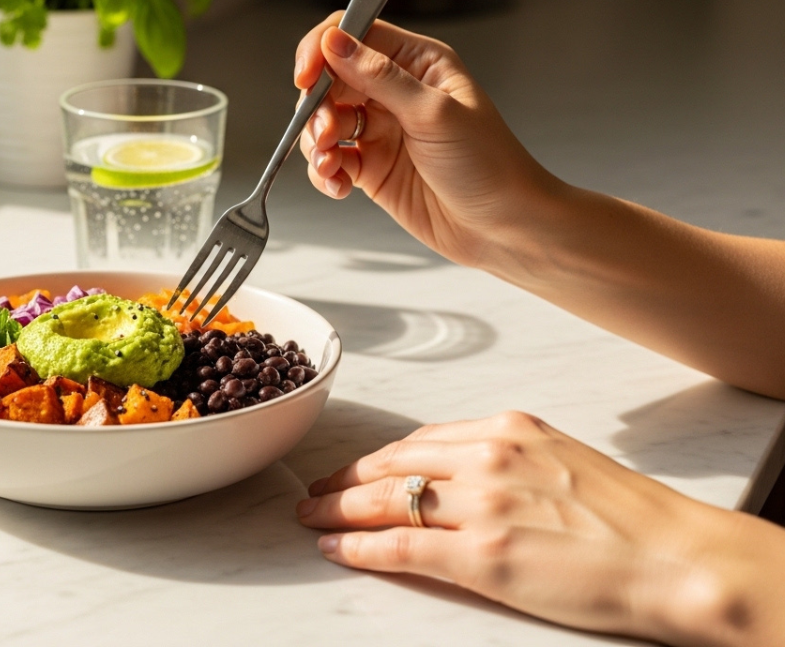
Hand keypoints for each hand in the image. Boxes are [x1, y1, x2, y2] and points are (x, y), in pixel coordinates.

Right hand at [294, 16, 562, 268]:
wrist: (504, 227)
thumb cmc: (488, 165)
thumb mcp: (433, 113)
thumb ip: (379, 77)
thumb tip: (334, 42)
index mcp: (417, 63)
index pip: (354, 35)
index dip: (322, 50)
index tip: (305, 77)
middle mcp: (395, 92)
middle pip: (330, 80)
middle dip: (317, 106)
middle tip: (325, 133)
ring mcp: (381, 131)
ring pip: (324, 122)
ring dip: (316, 142)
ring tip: (331, 164)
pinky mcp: (371, 168)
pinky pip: (331, 161)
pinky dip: (324, 173)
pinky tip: (337, 185)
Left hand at [296, 411, 784, 645]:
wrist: (677, 559)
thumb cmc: (633, 518)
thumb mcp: (564, 460)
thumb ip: (508, 459)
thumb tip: (463, 471)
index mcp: (508, 429)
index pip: (420, 439)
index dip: (377, 458)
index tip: (355, 468)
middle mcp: (487, 457)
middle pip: (390, 465)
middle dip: (344, 478)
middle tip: (315, 489)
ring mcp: (480, 505)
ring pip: (383, 500)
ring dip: (336, 509)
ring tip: (311, 517)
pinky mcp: (480, 554)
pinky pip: (398, 545)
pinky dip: (358, 547)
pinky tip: (336, 548)